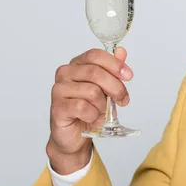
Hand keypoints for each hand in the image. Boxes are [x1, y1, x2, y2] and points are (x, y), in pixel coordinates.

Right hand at [46, 47, 132, 174]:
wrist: (75, 134)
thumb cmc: (90, 109)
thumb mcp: (106, 88)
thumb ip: (113, 69)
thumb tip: (121, 51)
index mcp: (77, 64)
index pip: (95, 55)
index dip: (114, 64)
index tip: (128, 76)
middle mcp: (65, 73)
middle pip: (95, 73)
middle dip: (115, 87)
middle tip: (123, 99)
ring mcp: (59, 90)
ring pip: (92, 91)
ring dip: (103, 105)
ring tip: (101, 111)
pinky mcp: (57, 107)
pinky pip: (83, 107)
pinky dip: (93, 115)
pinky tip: (90, 117)